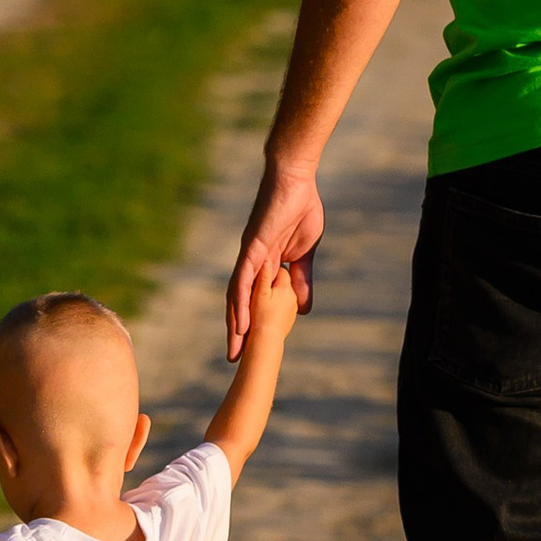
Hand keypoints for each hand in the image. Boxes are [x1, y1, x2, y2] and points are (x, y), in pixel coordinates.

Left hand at [227, 159, 323, 351]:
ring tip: (235, 348)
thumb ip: (302, 279)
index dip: (250, 324)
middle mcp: (251, 263)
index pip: (253, 300)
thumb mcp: (305, 254)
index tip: (250, 349)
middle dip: (237, 331)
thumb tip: (304, 308)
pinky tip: (239, 321)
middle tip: (235, 360)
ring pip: (237, 295)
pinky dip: (240, 301)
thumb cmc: (300, 210)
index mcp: (264, 265)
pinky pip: (243, 279)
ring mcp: (250, 255)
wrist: (295, 181)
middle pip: (239, 302)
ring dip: (234, 323)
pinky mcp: (252, 247)